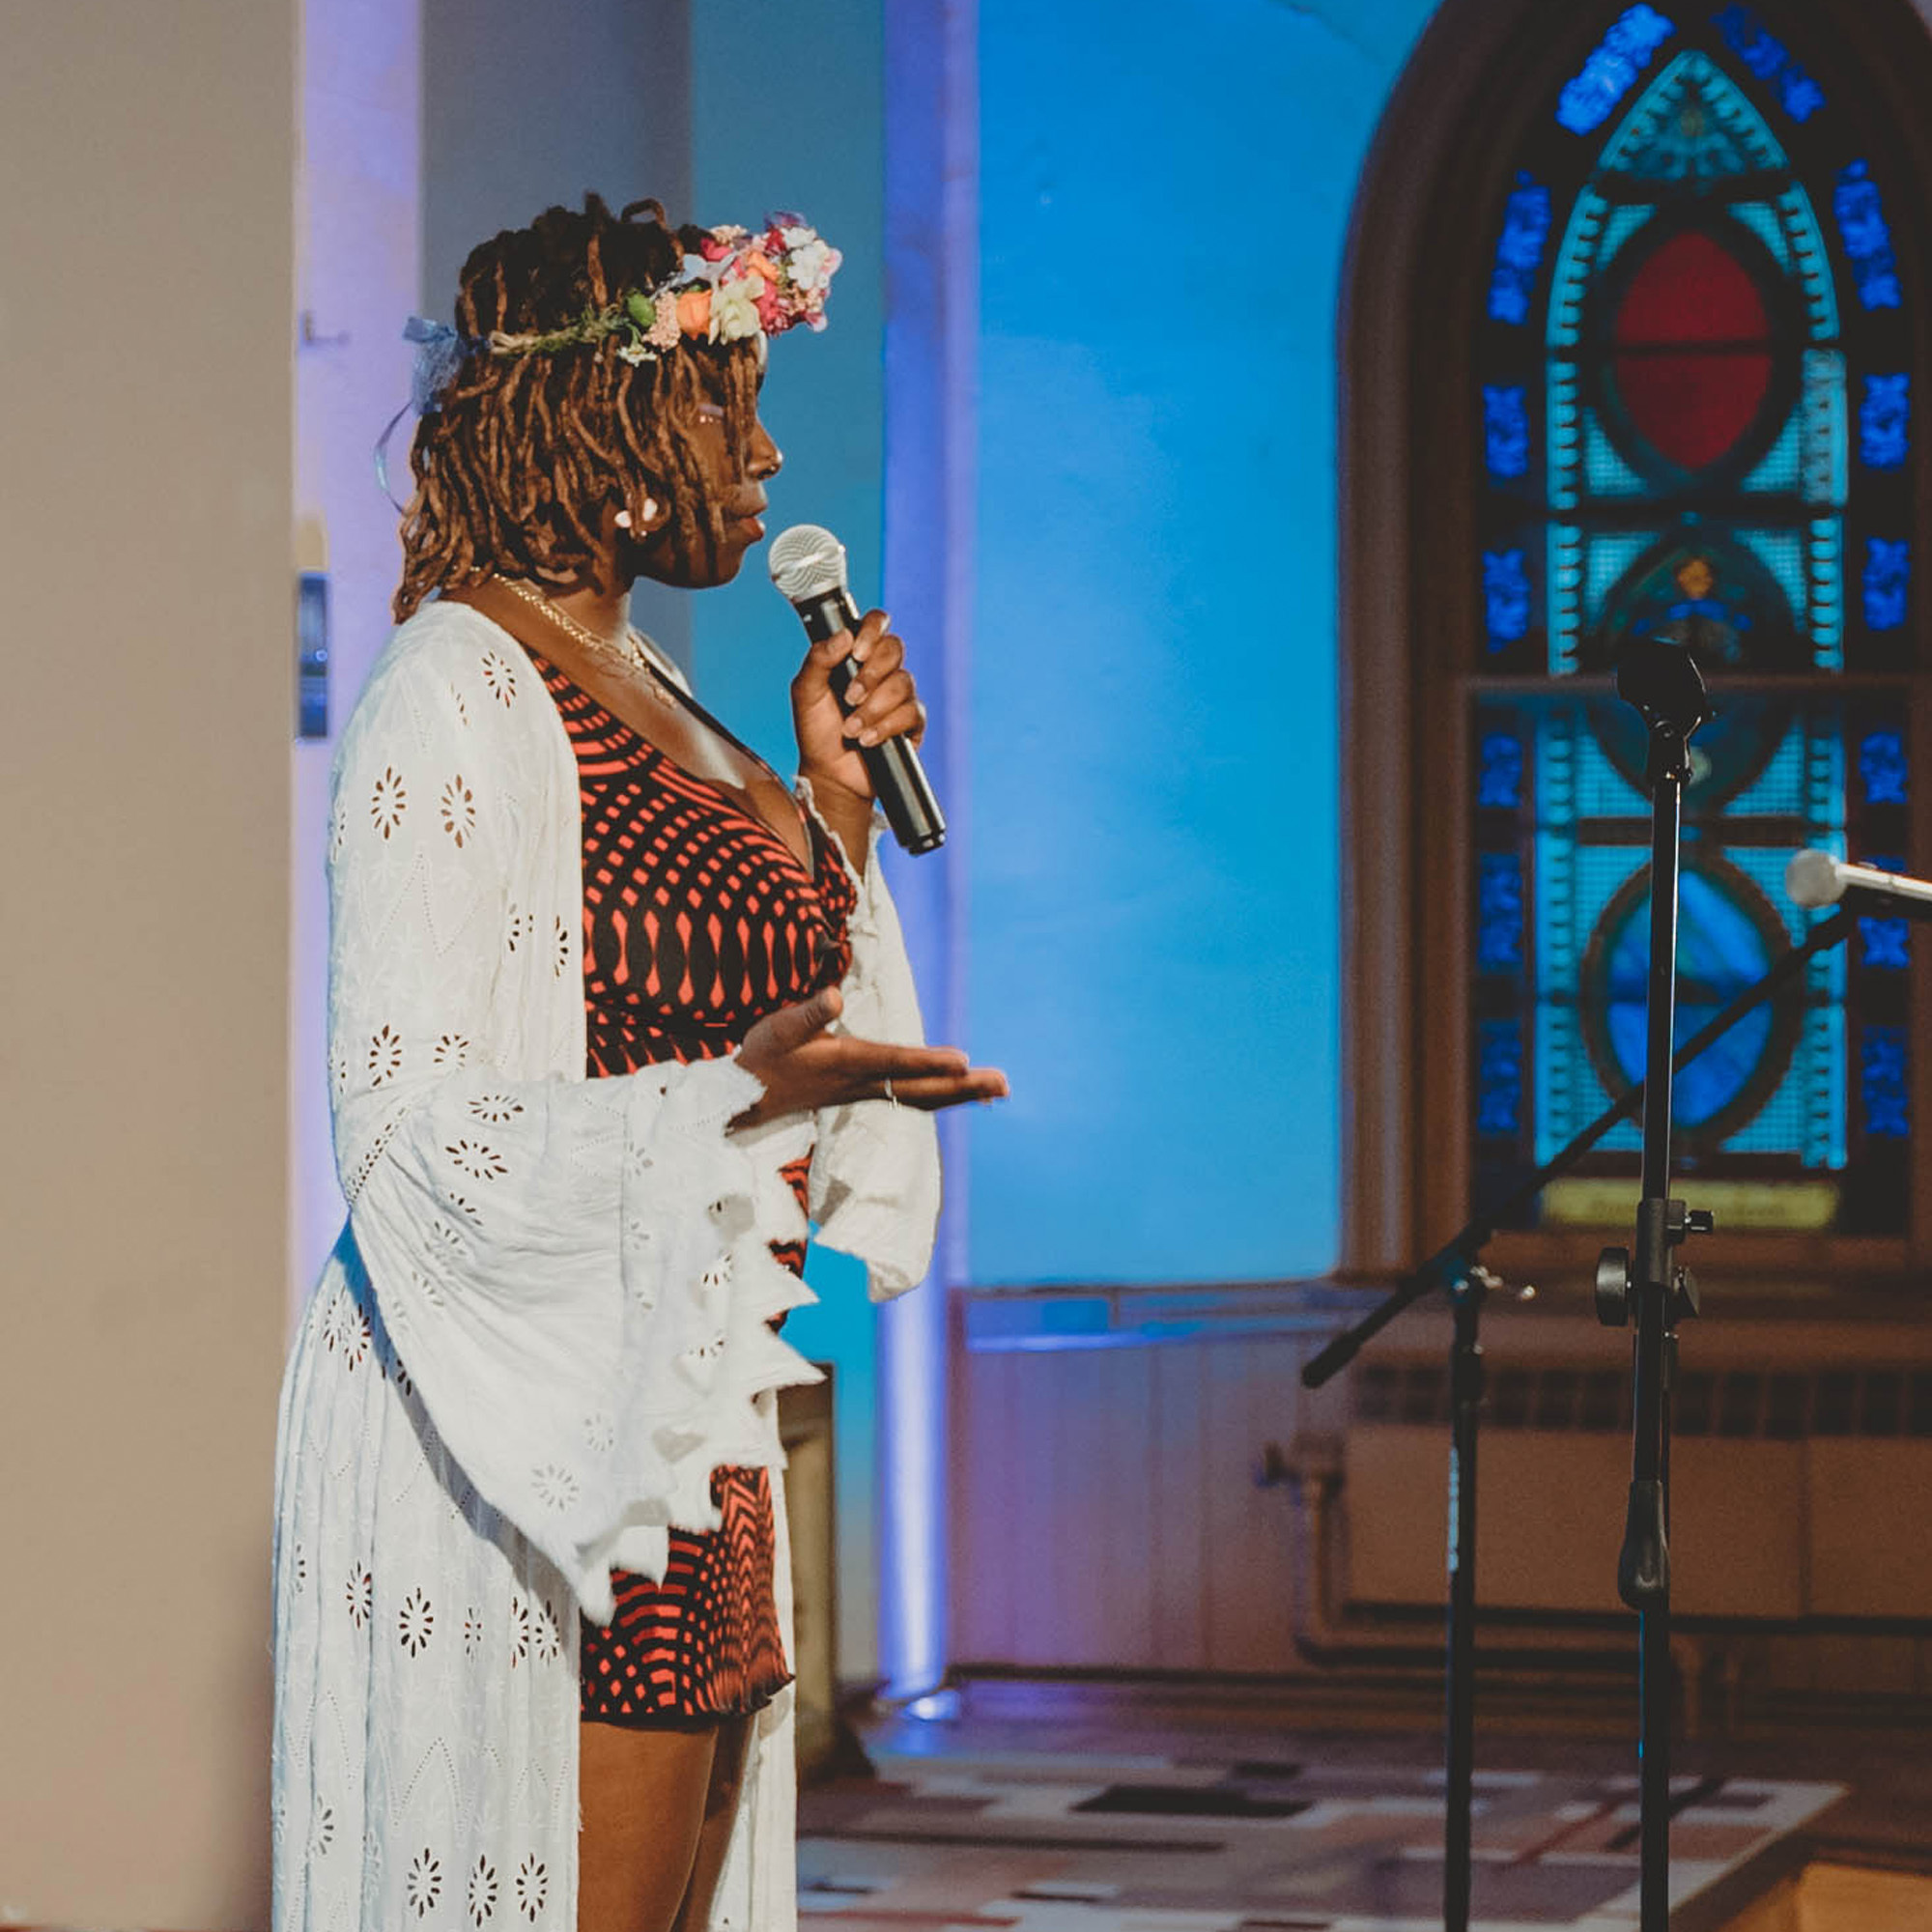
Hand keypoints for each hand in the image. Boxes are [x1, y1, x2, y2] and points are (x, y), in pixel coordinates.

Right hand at [732, 987, 1007, 1129]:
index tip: (964, 1062)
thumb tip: (835, 998)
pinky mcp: (866, 1094)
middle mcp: (864, 1082)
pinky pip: (914, 1097)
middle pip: (923, 1087)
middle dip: (964, 1086)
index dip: (930, 1061)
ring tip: (1001, 1090)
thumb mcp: (778, 1027)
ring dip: (963, 1094)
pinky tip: (964, 1094)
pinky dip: (944, 1096)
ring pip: (924, 1096)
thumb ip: (807, 1013)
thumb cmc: (764, 1054)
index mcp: (848, 1062)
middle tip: (1004, 1083)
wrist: (746, 1095)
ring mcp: (867, 1091)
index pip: (896, 1061)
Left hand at [791, 609, 925, 808]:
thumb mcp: (806, 693)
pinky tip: (867, 740)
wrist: (830, 775)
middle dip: (871, 674)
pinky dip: (886, 727)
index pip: (877, 624)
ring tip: (851, 729)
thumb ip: (818, 660)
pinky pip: (911, 713)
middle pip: (894, 649)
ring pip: (902, 683)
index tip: (856, 651)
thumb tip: (844, 635)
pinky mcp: (912, 723)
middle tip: (849, 697)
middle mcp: (882, 671)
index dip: (872, 630)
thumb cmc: (817, 732)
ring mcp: (900, 696)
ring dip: (873, 708)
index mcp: (857, 656)